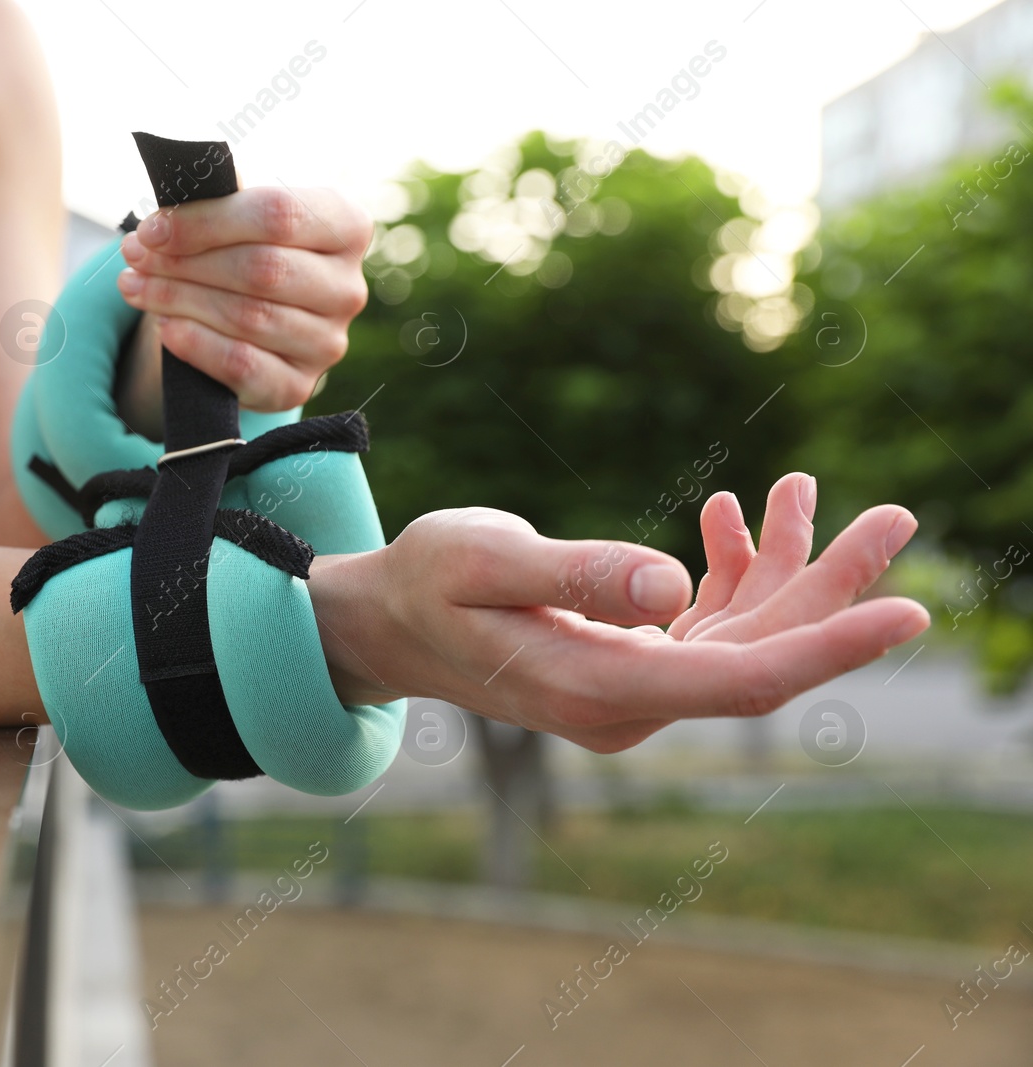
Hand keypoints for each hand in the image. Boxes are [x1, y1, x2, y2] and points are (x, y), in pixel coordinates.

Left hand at [116, 187, 371, 410]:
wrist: (254, 316)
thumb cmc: (246, 248)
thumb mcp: (239, 213)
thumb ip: (219, 196)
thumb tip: (179, 179)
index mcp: (345, 226)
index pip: (278, 214)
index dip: (207, 220)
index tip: (153, 229)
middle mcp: (348, 287)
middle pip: (261, 268)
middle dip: (186, 262)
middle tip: (134, 257)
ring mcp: (328, 342)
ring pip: (248, 317)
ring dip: (179, 300)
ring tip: (135, 286)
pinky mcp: (299, 385)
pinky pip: (244, 366)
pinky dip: (197, 345)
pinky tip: (164, 327)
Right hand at [308, 473, 929, 752]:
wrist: (388, 624)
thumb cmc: (424, 583)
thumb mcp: (484, 561)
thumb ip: (576, 575)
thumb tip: (672, 586)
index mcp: (597, 689)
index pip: (742, 679)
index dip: (831, 646)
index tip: (908, 610)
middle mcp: (627, 706)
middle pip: (762, 656)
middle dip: (832, 587)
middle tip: (898, 515)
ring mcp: (632, 692)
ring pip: (742, 639)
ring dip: (784, 569)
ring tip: (803, 489)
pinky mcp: (630, 668)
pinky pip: (705, 628)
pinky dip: (730, 574)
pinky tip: (730, 519)